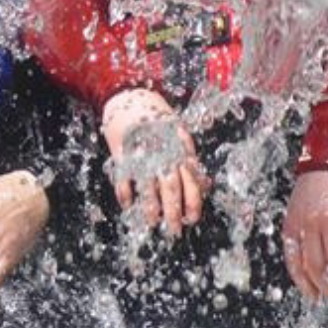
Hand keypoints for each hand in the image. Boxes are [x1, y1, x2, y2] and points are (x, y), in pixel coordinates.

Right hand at [100, 88, 206, 235]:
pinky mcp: (122, 153)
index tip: (192, 218)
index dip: (193, 202)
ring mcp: (142, 153)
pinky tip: (128, 206)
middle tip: (174, 232)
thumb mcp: (179, 134)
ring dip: (152, 209)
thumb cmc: (157, 118)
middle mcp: (163, 152)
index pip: (191, 180)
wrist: (129, 96)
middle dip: (174, 213)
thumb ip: (189, 159)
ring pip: (149, 187)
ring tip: (153, 223)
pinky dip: (126, 194)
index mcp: (180, 148)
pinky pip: (125, 179)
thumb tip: (205, 184)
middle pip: (171, 188)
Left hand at [281, 170, 327, 300]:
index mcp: (293, 225)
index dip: (304, 284)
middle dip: (324, 284)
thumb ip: (299, 234)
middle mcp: (309, 224)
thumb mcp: (296, 210)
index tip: (313, 295)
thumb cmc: (312, 187)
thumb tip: (306, 265)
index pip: (295, 263)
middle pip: (315, 265)